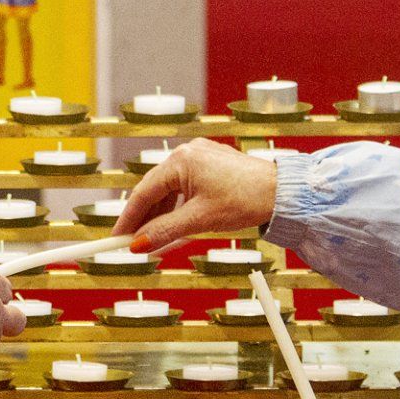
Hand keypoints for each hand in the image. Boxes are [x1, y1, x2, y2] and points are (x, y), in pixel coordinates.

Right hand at [114, 139, 277, 251]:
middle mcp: (187, 153)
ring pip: (170, 191)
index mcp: (180, 160)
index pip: (143, 192)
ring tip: (157, 240)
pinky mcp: (211, 165)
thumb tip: (139, 245)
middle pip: (155, 190)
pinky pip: (185, 188)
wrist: (283, 192)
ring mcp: (200, 157)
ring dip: (162, 215)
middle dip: (144, 219)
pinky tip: (176, 226)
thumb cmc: (246, 199)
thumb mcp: (200, 220)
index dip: (128, 218)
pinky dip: (178, 207)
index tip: (116, 238)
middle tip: (133, 243)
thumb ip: (165, 232)